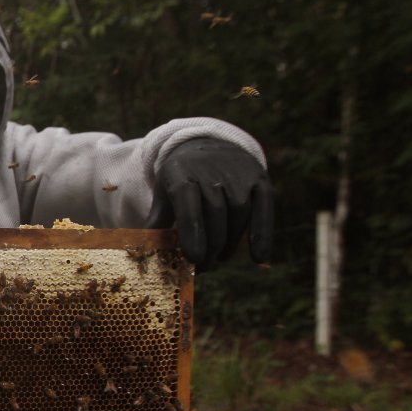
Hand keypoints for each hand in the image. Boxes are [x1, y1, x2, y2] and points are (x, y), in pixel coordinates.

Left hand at [149, 137, 273, 270]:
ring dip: (230, 242)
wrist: (208, 144)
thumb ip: (159, 220)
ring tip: (218, 258)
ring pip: (238, 213)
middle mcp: (212, 172)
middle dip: (210, 245)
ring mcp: (238, 174)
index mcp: (182, 175)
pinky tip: (259, 257)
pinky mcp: (260, 178)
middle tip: (203, 266)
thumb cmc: (182, 177)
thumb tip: (147, 252)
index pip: (187, 204)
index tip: (193, 259)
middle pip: (215, 213)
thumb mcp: (164, 191)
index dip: (191, 232)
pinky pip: (264, 208)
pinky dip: (263, 234)